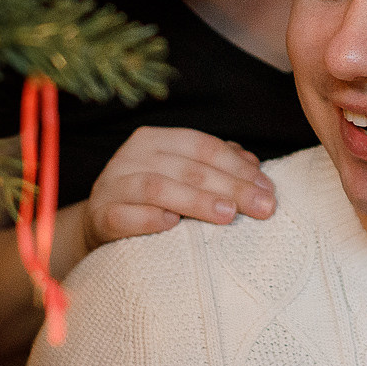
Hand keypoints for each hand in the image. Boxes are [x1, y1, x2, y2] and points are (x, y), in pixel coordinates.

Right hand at [82, 127, 273, 251]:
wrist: (98, 224)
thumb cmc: (149, 200)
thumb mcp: (180, 177)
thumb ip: (213, 167)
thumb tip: (253, 165)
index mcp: (154, 140)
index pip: (202, 146)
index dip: (238, 166)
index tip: (268, 189)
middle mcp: (131, 156)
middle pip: (188, 167)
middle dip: (230, 187)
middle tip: (263, 207)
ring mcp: (112, 185)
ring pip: (157, 187)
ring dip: (195, 201)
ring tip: (228, 215)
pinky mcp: (99, 216)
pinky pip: (123, 216)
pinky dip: (147, 219)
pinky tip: (171, 225)